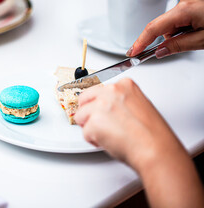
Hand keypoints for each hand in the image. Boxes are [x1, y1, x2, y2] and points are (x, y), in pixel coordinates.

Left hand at [74, 78, 203, 206]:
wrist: (155, 150)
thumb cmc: (151, 134)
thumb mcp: (139, 104)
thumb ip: (120, 101)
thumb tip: (108, 107)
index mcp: (124, 85)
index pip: (97, 90)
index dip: (97, 103)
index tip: (102, 111)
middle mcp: (111, 91)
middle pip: (84, 99)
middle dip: (88, 113)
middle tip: (99, 124)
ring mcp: (101, 106)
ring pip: (81, 116)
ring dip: (90, 127)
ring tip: (108, 135)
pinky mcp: (94, 122)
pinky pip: (84, 133)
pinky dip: (93, 140)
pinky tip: (109, 142)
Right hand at [127, 0, 203, 57]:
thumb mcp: (203, 40)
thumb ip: (179, 46)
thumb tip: (160, 51)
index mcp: (185, 9)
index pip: (153, 28)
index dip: (140, 42)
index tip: (132, 52)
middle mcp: (185, 2)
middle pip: (163, 26)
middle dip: (169, 38)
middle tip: (183, 46)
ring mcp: (190, 0)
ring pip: (172, 23)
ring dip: (180, 33)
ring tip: (199, 35)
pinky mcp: (195, 2)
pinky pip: (181, 18)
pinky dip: (185, 27)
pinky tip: (199, 29)